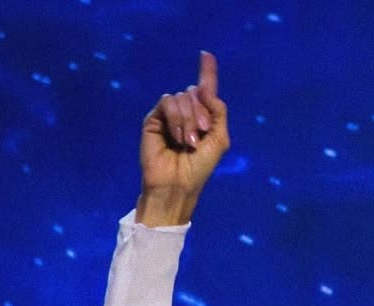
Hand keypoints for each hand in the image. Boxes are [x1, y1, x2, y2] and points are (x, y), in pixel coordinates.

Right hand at [136, 50, 229, 226]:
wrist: (177, 184)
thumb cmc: (200, 168)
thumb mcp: (219, 140)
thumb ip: (218, 112)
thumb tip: (202, 88)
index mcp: (203, 119)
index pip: (204, 92)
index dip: (207, 72)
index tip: (207, 54)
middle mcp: (186, 114)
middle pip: (195, 93)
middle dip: (202, 113)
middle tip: (202, 135)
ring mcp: (169, 115)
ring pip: (182, 97)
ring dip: (189, 120)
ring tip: (188, 142)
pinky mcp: (154, 118)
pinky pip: (168, 102)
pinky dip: (177, 118)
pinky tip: (178, 137)